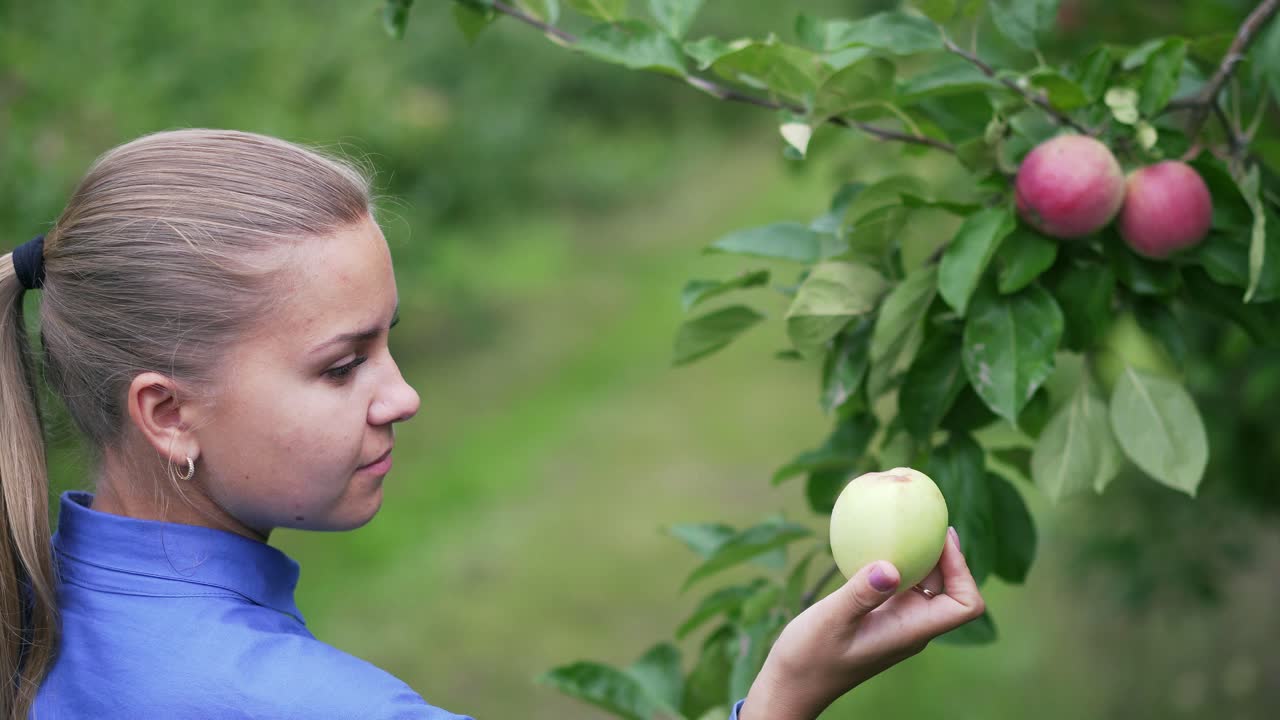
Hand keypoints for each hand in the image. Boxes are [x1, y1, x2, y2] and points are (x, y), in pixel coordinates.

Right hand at [740, 527, 984, 719]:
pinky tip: (876, 540)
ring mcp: (897, 623)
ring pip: (926, 586)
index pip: (964, 605)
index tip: (941, 540)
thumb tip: (891, 566)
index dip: (963, 571)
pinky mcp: (881, 617)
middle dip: (945, 555)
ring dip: (922, 557)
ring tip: (907, 523)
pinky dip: (898, 563)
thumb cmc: (810, 658)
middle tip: (926, 518)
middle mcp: (912, 627)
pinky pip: (901, 586)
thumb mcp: (831, 621)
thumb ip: (860, 594)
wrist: (793, 684)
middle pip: (950, 589)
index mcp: (911, 632)